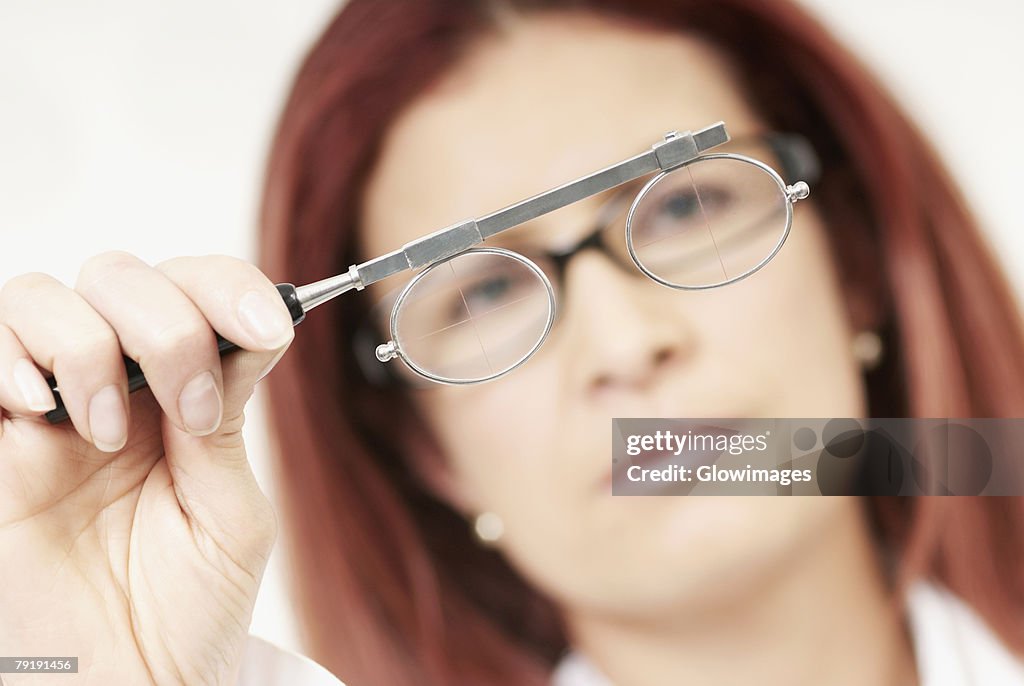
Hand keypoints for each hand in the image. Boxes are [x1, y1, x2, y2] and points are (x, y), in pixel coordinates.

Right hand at [0, 252, 293, 684]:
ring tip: (108, 435)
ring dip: (89, 347)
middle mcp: (118, 387)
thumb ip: (227, 422)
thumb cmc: (187, 610)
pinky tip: (43, 413)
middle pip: (124, 278)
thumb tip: (238, 336)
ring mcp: (47, 407)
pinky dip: (11, 359)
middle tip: (189, 414)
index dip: (232, 290)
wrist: (124, 681)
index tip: (265, 326)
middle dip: (168, 326)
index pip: (201, 294)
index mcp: (188, 396)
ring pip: (46, 295)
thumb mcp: (230, 514)